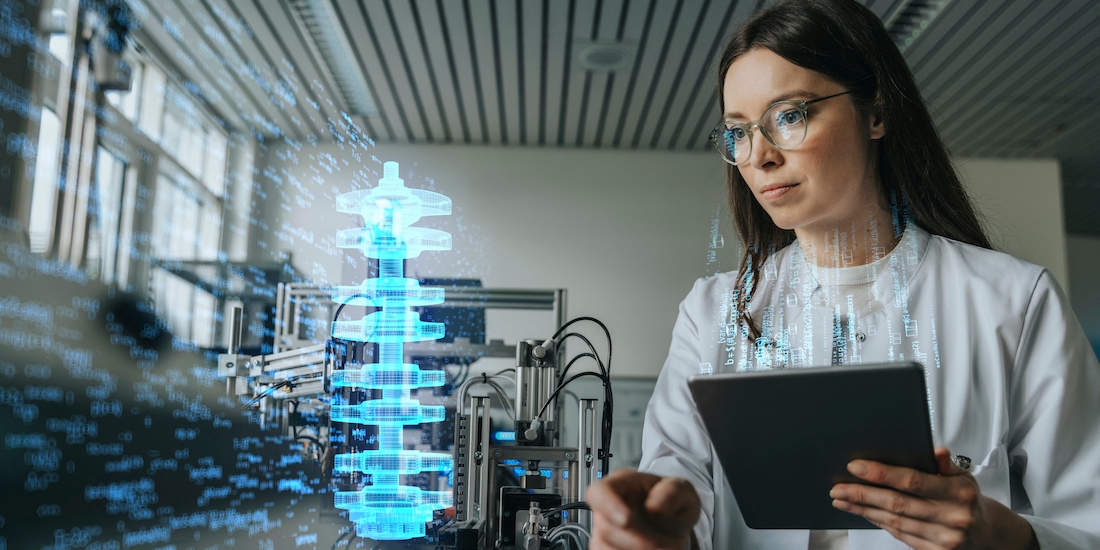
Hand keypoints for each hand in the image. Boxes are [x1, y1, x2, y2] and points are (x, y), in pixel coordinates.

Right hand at [587, 469, 700, 549]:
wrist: (672, 525)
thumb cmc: (672, 503)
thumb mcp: (682, 490)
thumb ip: (671, 492)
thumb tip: (652, 507)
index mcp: (621, 483)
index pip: (599, 492)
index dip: (608, 506)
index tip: (626, 520)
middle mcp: (607, 507)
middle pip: (606, 529)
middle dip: (637, 541)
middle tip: (664, 546)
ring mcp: (603, 530)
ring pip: (605, 548)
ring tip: (662, 548)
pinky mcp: (605, 547)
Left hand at [830, 446, 1038, 549]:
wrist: (986, 531)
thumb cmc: (966, 497)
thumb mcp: (963, 475)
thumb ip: (946, 464)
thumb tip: (936, 451)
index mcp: (959, 493)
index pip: (913, 481)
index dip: (881, 474)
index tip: (855, 467)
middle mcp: (953, 517)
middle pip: (898, 504)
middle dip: (863, 495)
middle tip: (838, 488)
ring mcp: (945, 538)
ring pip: (895, 522)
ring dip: (865, 510)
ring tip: (843, 499)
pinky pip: (900, 536)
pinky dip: (879, 523)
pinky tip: (864, 513)